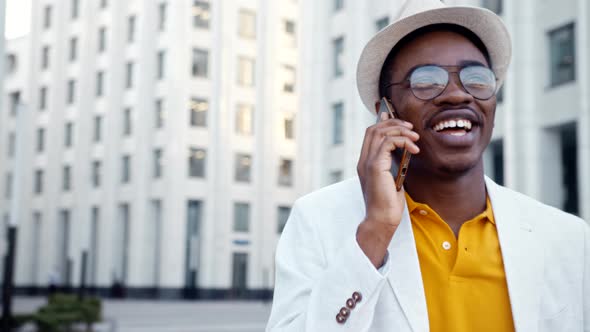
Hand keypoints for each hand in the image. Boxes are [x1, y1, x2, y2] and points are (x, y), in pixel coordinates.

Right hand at [356, 110, 419, 266]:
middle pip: (374, 129)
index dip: (384, 123)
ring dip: (400, 130)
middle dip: (393, 123)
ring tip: (415, 136)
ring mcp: (367, 162)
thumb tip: (403, 151)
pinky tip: (414, 149)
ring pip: (380, 132)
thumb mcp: (392, 180)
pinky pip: (388, 142)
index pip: (370, 134)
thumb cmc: (388, 204)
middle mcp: (363, 160)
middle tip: (411, 128)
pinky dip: (403, 141)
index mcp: (365, 163)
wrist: (382, 219)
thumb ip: (393, 165)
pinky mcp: (375, 166)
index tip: (398, 121)